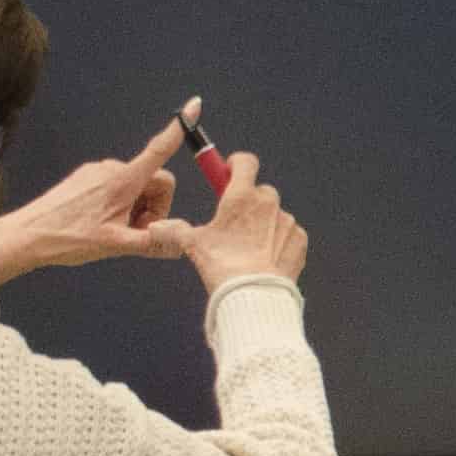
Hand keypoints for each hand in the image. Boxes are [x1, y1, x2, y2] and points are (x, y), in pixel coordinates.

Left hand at [0, 105, 199, 283]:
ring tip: (114, 231)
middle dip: (154, 206)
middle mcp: (111, 169)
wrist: (25, 236)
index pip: (159, 149)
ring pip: (135, 185)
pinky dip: (119, 204)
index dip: (178, 129)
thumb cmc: (68, 238)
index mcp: (123, 181)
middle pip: (153, 180)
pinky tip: (100, 223)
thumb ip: (151, 243)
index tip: (194, 105)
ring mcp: (96, 171)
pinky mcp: (84, 178)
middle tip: (136, 232)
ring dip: (136, 208)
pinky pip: (116, 186)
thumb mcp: (115, 246)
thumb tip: (178, 244)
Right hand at [169, 151, 310, 294]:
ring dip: (264, 223)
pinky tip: (265, 257)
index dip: (235, 164)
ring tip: (248, 247)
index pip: (245, 162)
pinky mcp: (299, 239)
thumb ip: (175, 231)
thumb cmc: (222, 265)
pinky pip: (288, 233)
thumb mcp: (193, 245)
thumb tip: (155, 228)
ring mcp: (287, 221)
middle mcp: (268, 202)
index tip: (228, 171)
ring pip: (274, 214)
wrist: (254, 293)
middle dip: (248, 201)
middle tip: (234, 220)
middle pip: (259, 190)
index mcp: (241, 195)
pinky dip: (279, 240)